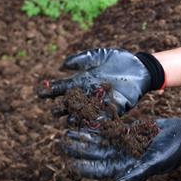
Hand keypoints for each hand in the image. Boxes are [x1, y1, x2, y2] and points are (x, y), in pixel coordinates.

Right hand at [37, 48, 163, 115]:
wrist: (140, 67)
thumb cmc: (118, 59)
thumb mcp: (99, 55)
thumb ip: (82, 59)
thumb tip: (62, 66)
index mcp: (81, 82)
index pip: (61, 88)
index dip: (50, 91)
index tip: (40, 93)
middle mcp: (88, 94)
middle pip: (70, 104)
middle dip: (62, 109)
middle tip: (55, 111)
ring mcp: (100, 103)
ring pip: (84, 113)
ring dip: (77, 118)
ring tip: (70, 121)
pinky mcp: (115, 108)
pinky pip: (104, 117)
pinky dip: (97, 122)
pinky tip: (90, 125)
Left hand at [62, 118, 180, 180]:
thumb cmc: (173, 153)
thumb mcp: (156, 162)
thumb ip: (137, 172)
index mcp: (126, 168)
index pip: (99, 170)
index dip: (83, 167)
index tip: (68, 162)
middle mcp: (123, 158)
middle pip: (95, 154)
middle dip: (79, 148)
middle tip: (62, 140)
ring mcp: (125, 144)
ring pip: (100, 141)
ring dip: (85, 136)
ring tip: (69, 129)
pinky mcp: (130, 132)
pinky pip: (110, 129)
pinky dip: (99, 125)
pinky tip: (87, 118)